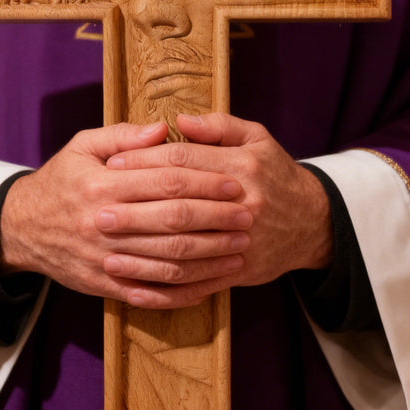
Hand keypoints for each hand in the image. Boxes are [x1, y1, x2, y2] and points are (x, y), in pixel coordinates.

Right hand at [0, 121, 253, 308]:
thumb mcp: (82, 145)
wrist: (21, 228)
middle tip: (248, 215)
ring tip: (240, 249)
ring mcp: (104, 258)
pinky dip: (182, 293)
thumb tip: (165, 129)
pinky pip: (149, 293)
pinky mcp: (104, 285)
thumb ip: (123, 135)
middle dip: (216, 219)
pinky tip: (209, 285)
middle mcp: (103, 222)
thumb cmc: (60, 180)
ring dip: (209, 257)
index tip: (235, 182)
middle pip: (172, 222)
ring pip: (167, 261)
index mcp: (102, 183)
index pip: (165, 181)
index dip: (205, 181)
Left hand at [105, 113, 332, 288]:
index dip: (144, 161)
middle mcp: (242, 203)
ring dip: (142, 253)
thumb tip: (179, 120)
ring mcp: (240, 241)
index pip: (183, 160)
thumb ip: (219, 126)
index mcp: (242, 166)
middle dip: (134, 208)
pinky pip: (196, 284)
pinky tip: (133, 288)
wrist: (312, 222)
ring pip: (184, 250)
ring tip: (106, 251)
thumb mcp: (257, 138)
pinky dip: (163, 289)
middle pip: (178, 205)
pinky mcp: (239, 271)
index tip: (111, 164)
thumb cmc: (275, 174)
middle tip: (97, 209)